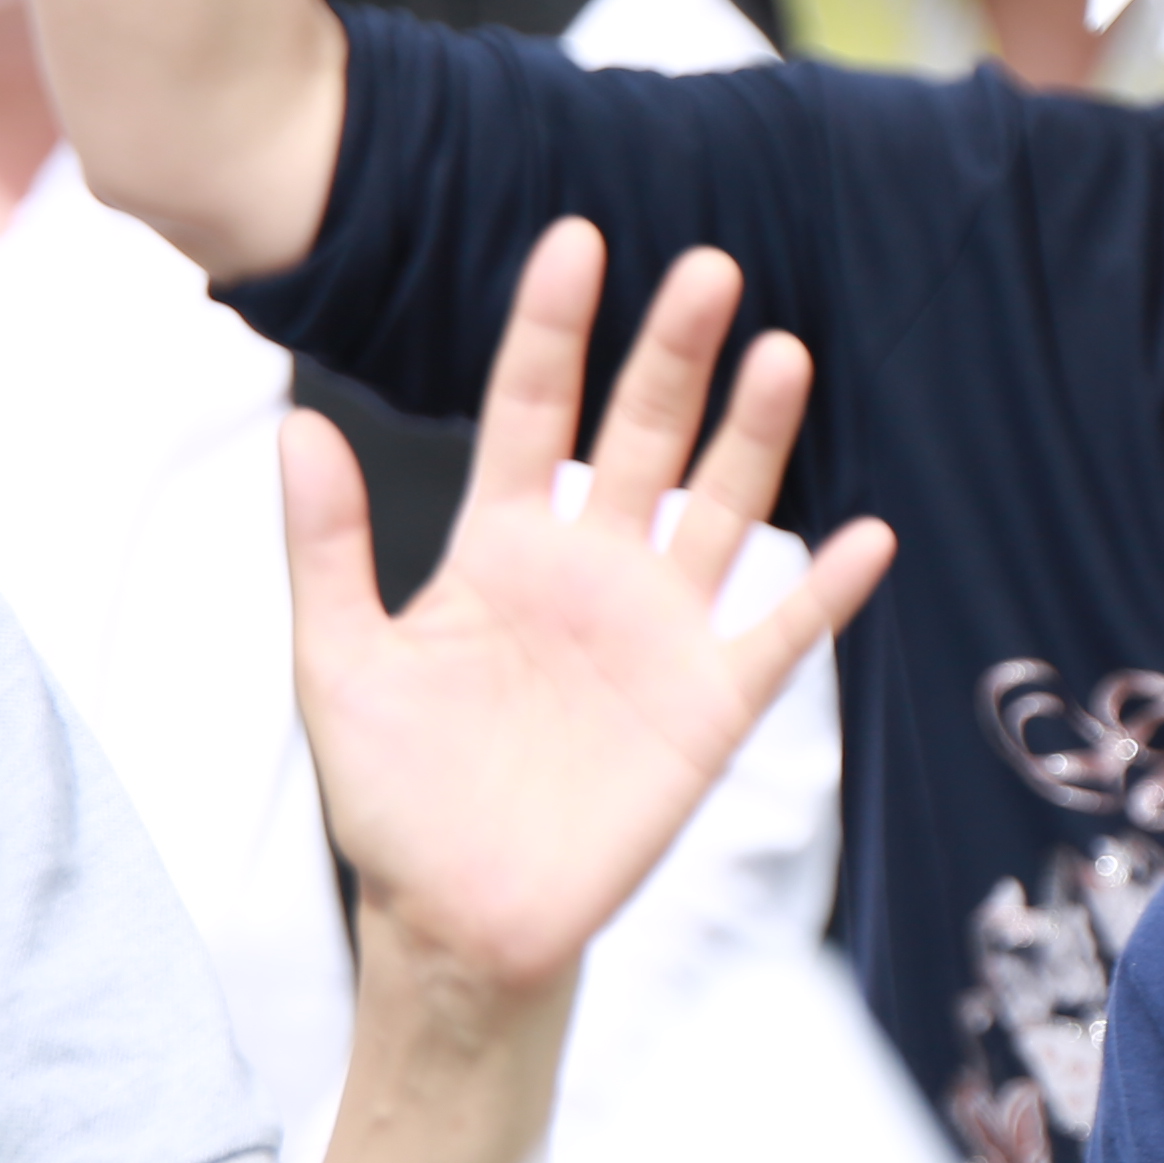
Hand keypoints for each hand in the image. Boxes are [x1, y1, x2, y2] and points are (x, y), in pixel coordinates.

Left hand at [284, 218, 893, 1024]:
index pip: (532, 411)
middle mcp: (591, 568)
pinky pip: (778, 635)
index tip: (578, 241)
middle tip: (711, 269)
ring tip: (785, 354)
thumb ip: (329, 548)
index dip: (555, 329)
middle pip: (641, 436)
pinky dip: (826, 590)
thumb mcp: (341, 664)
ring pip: (719, 508)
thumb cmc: (397, 795)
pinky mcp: (707, 706)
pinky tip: (869, 535)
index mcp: (501, 546)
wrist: (455, 921)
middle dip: (675, 353)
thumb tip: (295, 427)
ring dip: (755, 436)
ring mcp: (658, 631)